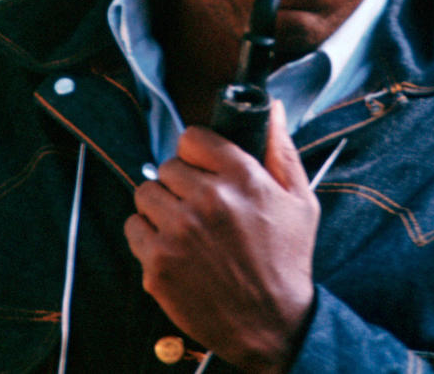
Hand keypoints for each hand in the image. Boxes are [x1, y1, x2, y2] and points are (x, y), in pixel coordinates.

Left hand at [124, 101, 319, 372]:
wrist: (272, 325)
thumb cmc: (287, 259)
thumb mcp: (300, 200)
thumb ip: (282, 149)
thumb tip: (273, 107)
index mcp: (241, 177)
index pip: (191, 137)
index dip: (197, 151)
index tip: (204, 167)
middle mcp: (207, 200)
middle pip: (167, 166)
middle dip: (181, 181)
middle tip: (198, 204)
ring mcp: (179, 233)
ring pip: (145, 193)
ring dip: (161, 206)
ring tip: (183, 225)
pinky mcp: (158, 264)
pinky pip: (133, 228)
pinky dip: (147, 236)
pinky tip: (172, 247)